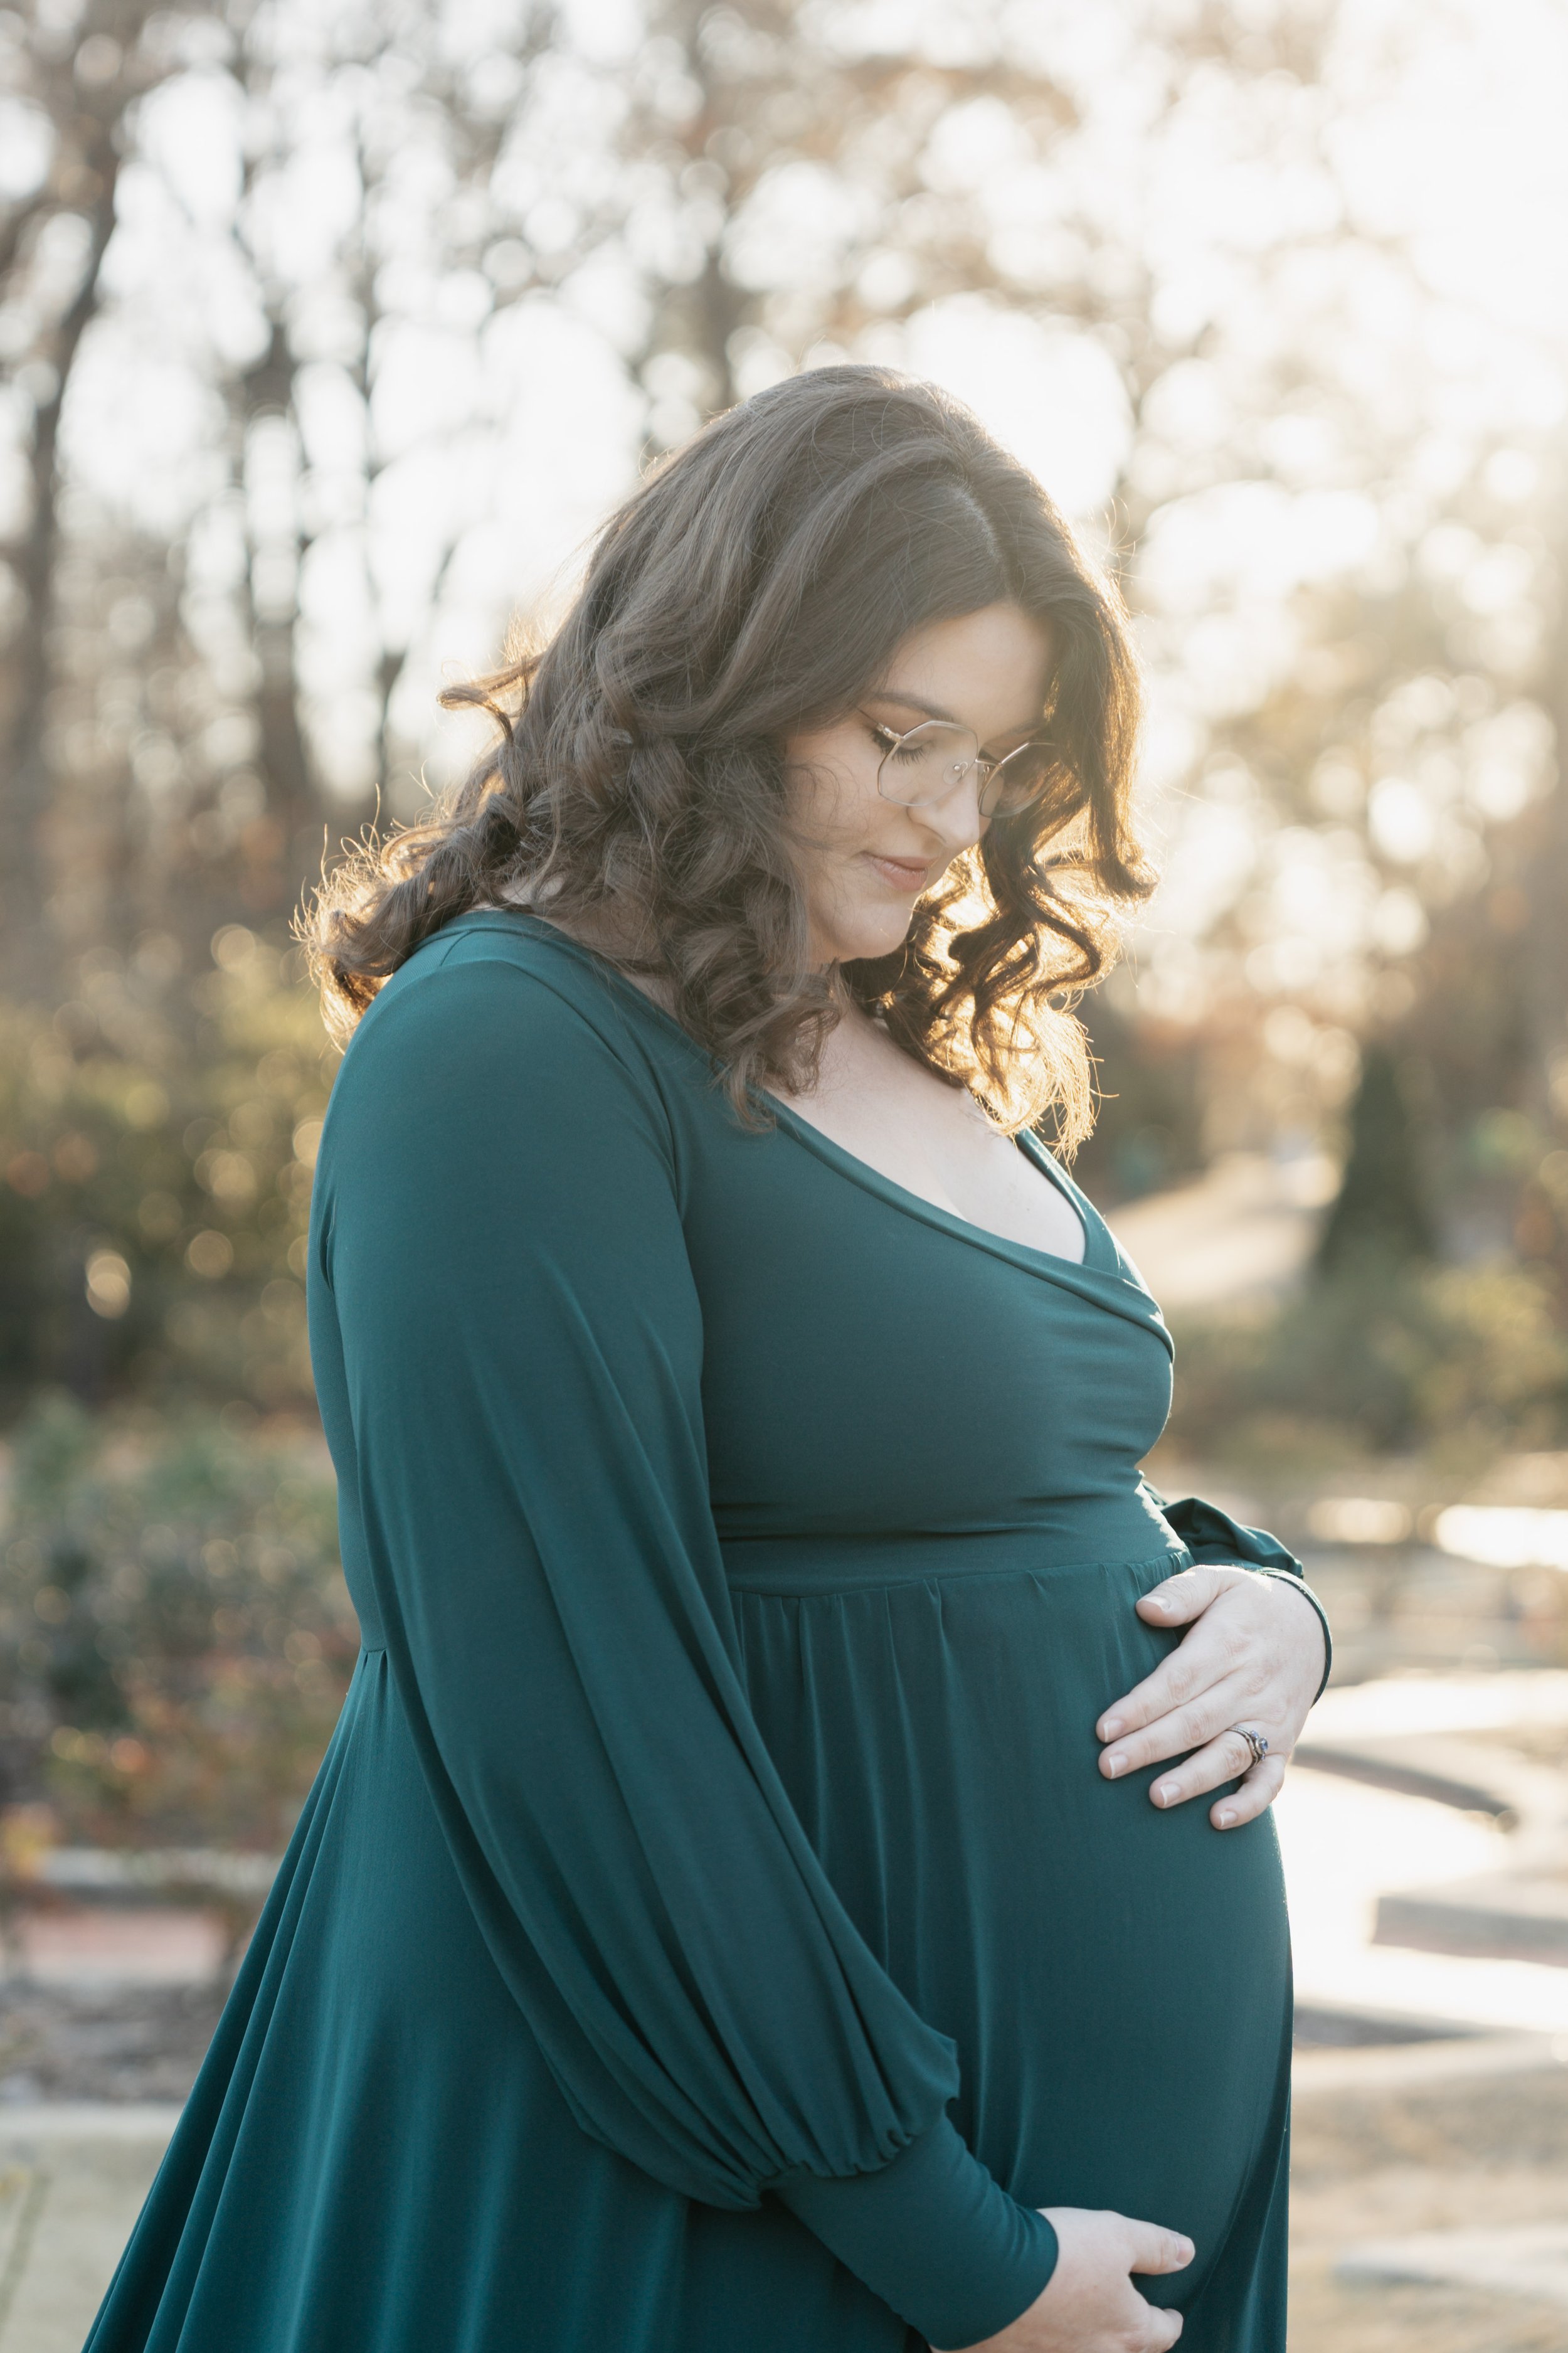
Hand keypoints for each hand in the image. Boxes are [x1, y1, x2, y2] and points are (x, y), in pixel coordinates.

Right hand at [932, 2207, 1191, 2351]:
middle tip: (1131, 2329)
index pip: (1162, 2333)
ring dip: (1086, 2344)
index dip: (1169, 2321)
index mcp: (1126, 2330)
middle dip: (1131, 2341)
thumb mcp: (1117, 2235)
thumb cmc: (1057, 2255)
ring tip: (1084, 2329)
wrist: (988, 2277)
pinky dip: (1042, 2346)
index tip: (1170, 2316)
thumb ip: (1154, 2246)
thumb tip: (1186, 2252)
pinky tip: (1036, 2333)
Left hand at [1096, 1566, 1324, 1829]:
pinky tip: (1217, 1819)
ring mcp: (1270, 1719)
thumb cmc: (1245, 1605)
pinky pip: (1271, 1780)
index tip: (1104, 1727)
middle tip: (1107, 1767)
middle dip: (1149, 1747)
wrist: (1307, 1627)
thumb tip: (1145, 1608)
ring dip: (1193, 1779)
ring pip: (1230, 1754)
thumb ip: (1182, 1592)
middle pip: (1195, 1722)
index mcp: (1227, 1644)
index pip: (1178, 1680)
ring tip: (1155, 1797)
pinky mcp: (1284, 1743)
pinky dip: (1249, 1803)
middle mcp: (1250, 1685)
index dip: (1141, 1706)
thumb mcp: (1218, 1580)